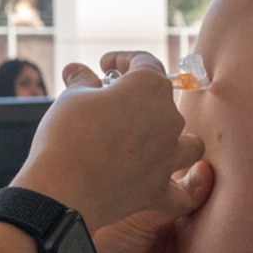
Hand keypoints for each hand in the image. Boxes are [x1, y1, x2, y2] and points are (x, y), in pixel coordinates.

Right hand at [14, 51, 204, 231]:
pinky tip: (170, 183)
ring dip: (175, 138)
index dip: (122, 60)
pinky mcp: (160, 190)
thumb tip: (76, 70)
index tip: (104, 66)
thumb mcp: (71, 97)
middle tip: (110, 102)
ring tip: (153, 139)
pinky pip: (184, 192)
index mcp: (150, 87)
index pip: (144, 62)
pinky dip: (182, 189)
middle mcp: (169, 119)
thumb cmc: (67, 135)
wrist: (63, 190)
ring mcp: (169, 156)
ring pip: (189, 142)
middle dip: (138, 97)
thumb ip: (81, 81)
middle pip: (163, 100)